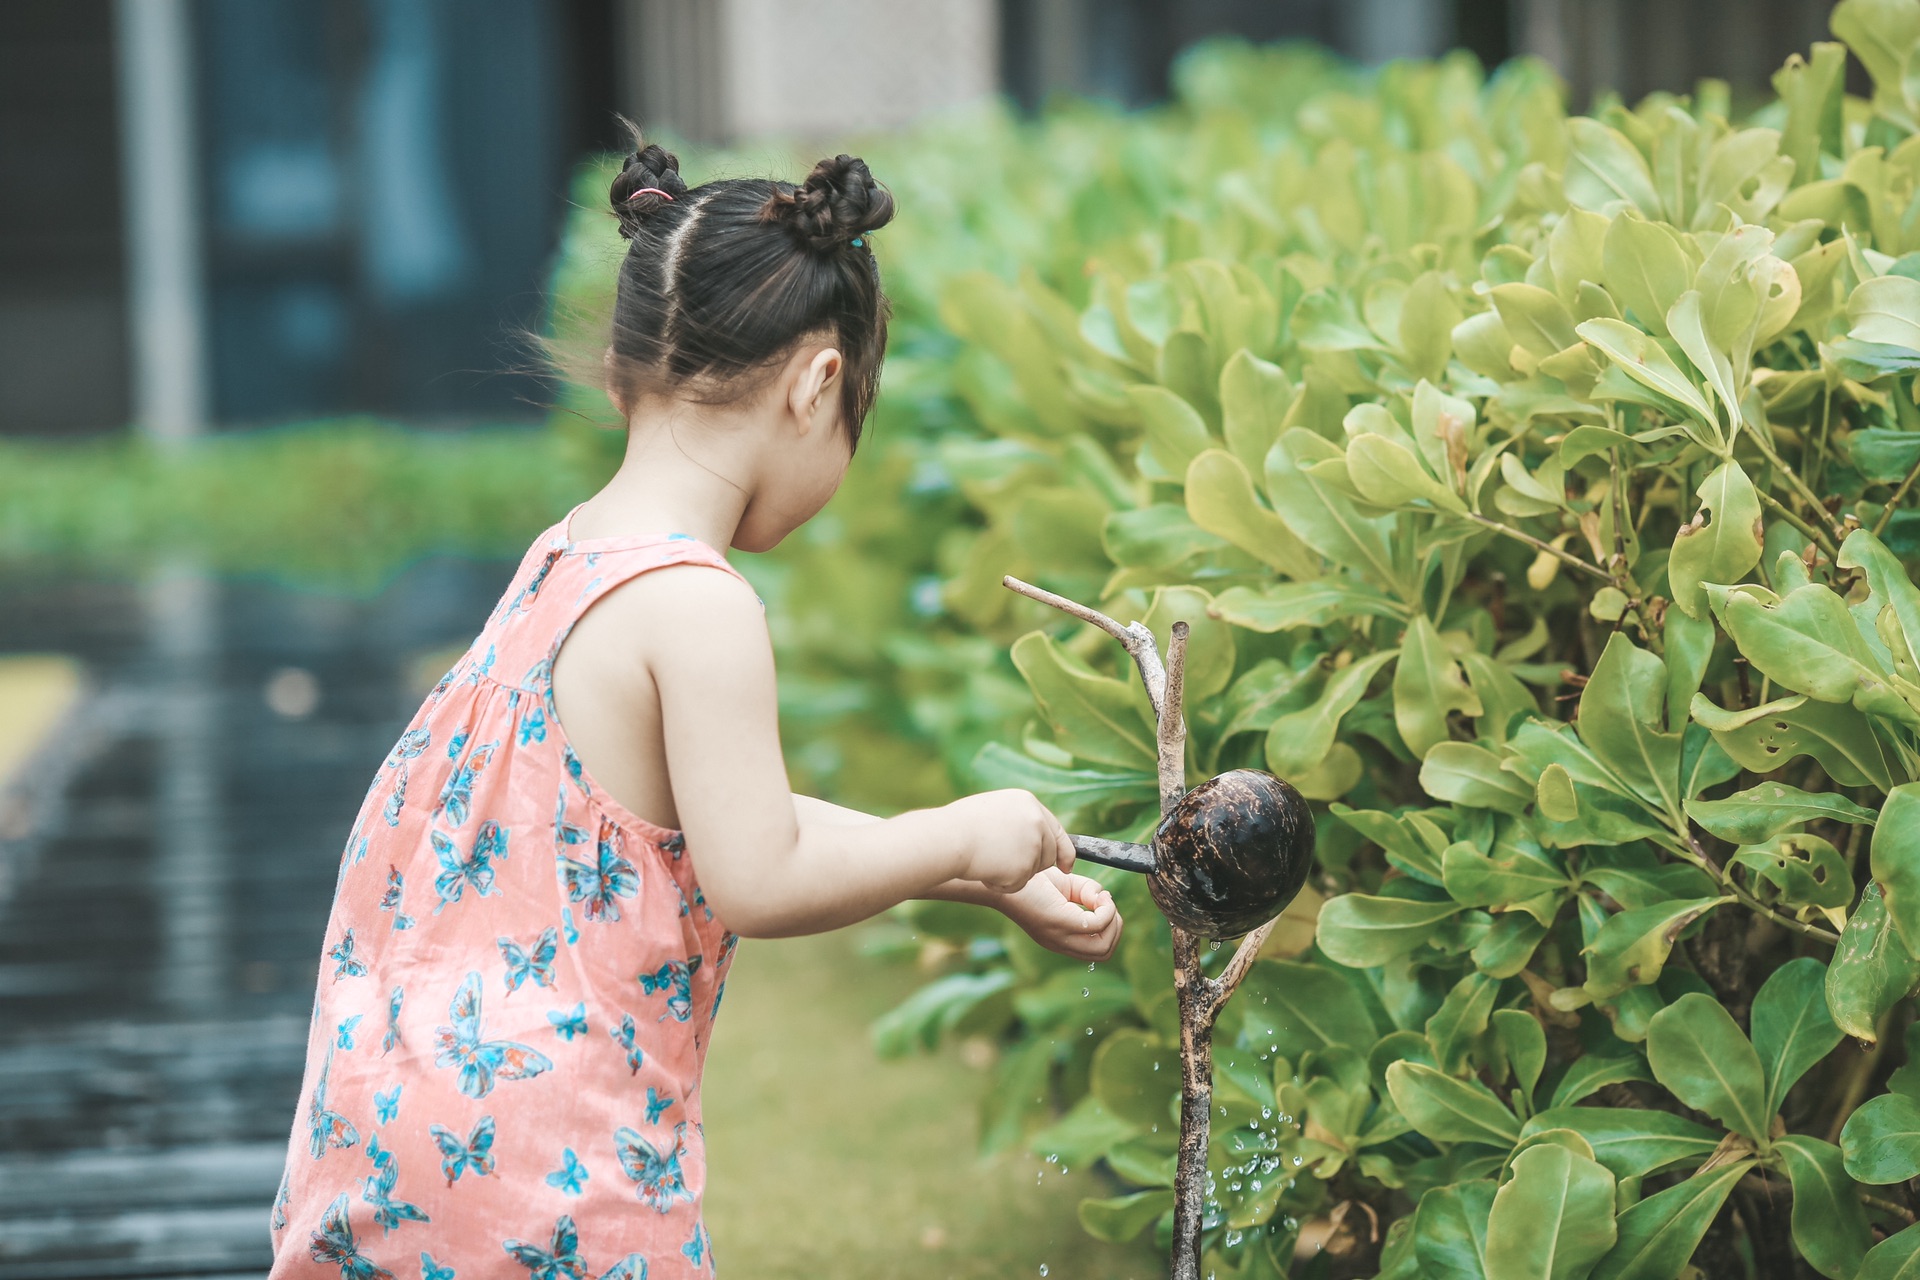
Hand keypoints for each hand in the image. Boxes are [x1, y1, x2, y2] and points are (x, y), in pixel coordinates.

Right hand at [945, 789, 1074, 891]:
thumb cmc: (959, 826)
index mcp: (1028, 803)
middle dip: (1032, 865)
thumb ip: (1017, 820)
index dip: (1063, 849)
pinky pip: (1019, 885)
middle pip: (1049, 854)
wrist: (947, 839)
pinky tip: (985, 870)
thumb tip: (1029, 835)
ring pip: (1034, 871)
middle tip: (1004, 863)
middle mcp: (1036, 821)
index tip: (1067, 865)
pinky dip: (1002, 884)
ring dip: (1013, 874)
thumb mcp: (994, 810)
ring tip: (988, 861)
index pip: (1055, 829)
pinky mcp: (1025, 866)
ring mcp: (1033, 844)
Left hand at [996, 867, 1121, 960]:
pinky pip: (1097, 924)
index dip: (1109, 928)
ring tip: (1101, 900)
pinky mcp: (1058, 921)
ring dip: (1112, 921)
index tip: (1102, 903)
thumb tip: (1105, 900)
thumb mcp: (1066, 887)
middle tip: (1105, 904)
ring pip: (1103, 946)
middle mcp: (1060, 943)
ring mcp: (1060, 935)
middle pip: (1104, 953)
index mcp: (1061, 939)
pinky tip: (1097, 894)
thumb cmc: (1032, 880)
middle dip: (1116, 928)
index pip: (1097, 952)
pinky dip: (1106, 909)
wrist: (1004, 876)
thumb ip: (1087, 894)